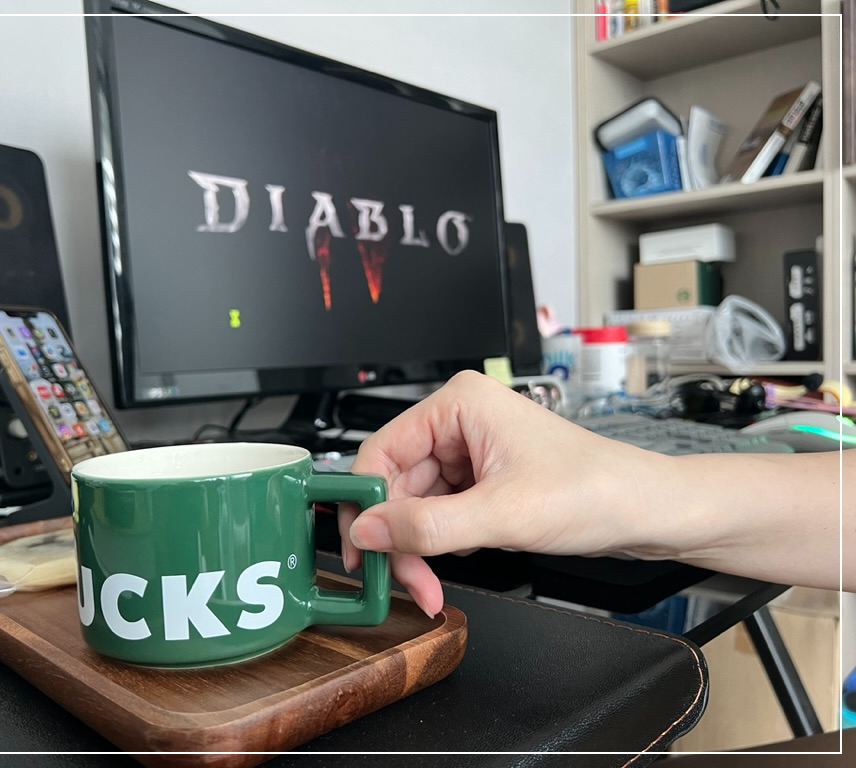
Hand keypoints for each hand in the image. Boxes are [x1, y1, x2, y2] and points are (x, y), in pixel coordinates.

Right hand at [338, 370, 663, 616]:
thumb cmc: (594, 490)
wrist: (645, 511)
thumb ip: (426, 526)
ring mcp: (469, 452)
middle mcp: (458, 422)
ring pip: (413, 504)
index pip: (380, 452)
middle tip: (403, 580)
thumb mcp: (501, 515)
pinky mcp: (480, 480)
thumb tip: (366, 530)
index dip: (365, 504)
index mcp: (458, 404)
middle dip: (397, 537)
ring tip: (429, 581)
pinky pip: (437, 513)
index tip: (358, 549)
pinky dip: (437, 544)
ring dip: (417, 547)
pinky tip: (452, 561)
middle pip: (394, 484)